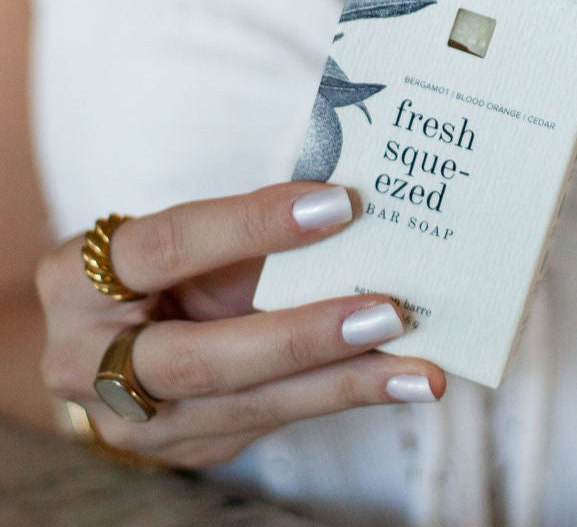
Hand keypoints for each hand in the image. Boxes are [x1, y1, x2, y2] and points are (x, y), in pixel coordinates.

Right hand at [36, 182, 445, 466]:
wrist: (105, 343)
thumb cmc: (159, 267)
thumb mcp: (179, 239)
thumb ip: (245, 230)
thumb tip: (349, 206)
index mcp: (79, 281)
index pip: (170, 246)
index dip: (252, 224)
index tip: (339, 205)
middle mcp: (89, 363)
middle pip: (204, 358)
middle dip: (303, 337)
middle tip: (389, 313)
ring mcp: (137, 423)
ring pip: (249, 405)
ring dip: (345, 384)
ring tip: (420, 370)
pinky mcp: (189, 449)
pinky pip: (274, 419)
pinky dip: (342, 395)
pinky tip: (402, 380)